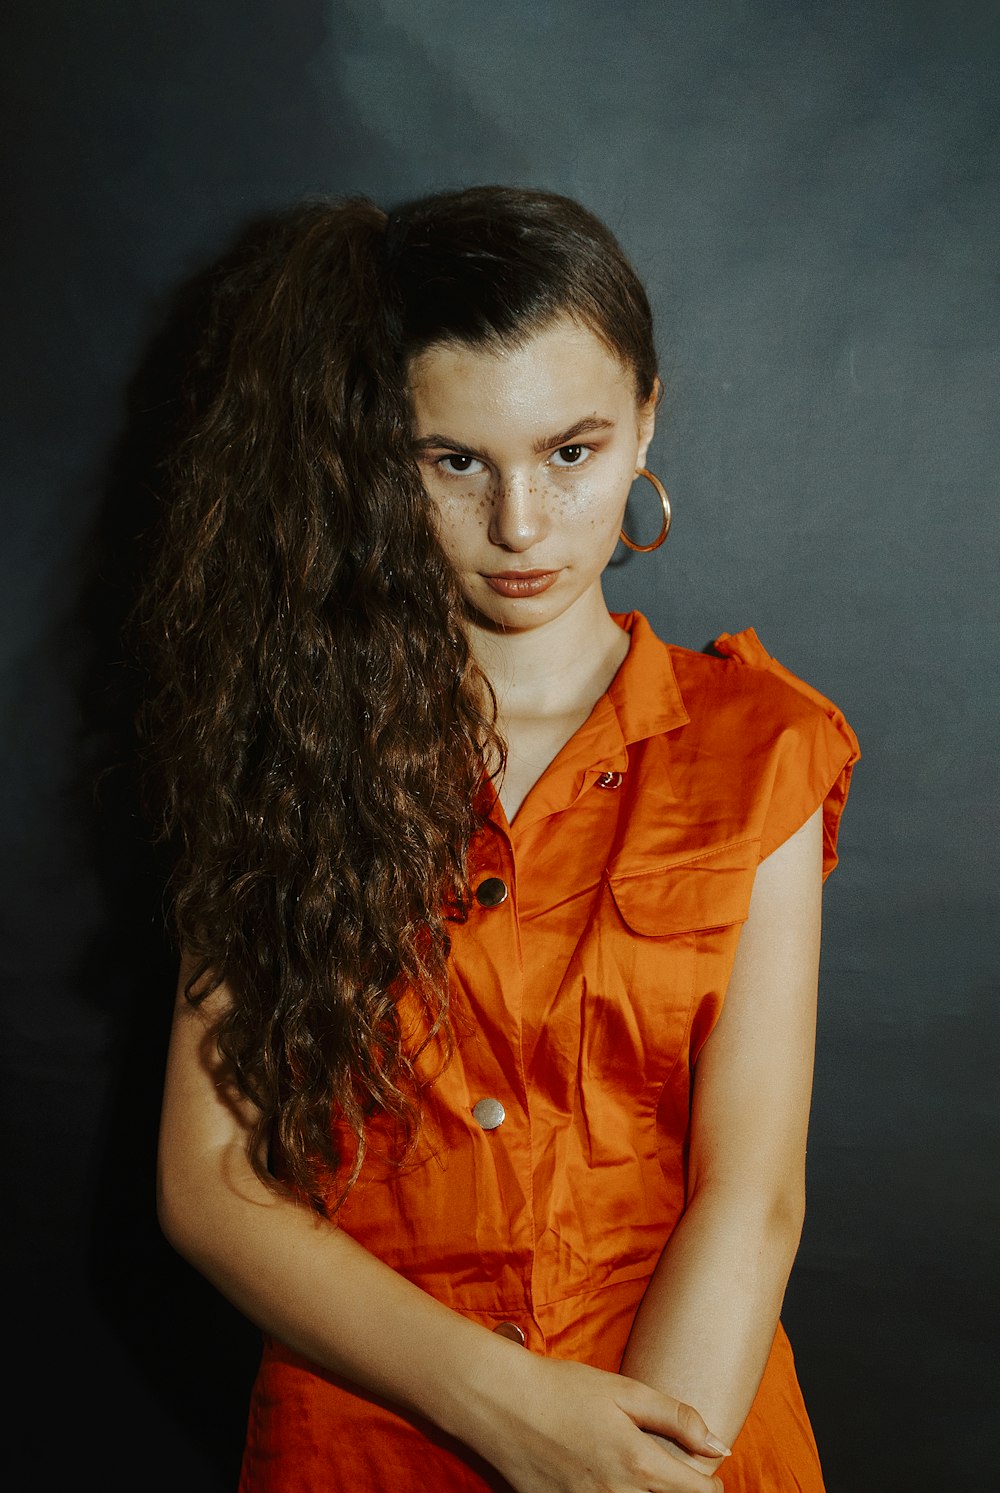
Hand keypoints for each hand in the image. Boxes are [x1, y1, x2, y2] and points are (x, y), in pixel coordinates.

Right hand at [472, 1352, 727, 1492]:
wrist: (500, 1402)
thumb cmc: (563, 1389)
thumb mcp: (625, 1391)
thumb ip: (676, 1418)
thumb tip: (719, 1446)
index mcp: (639, 1463)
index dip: (712, 1485)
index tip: (707, 1474)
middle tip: (673, 1476)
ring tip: (639, 1477)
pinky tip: (607, 1483)